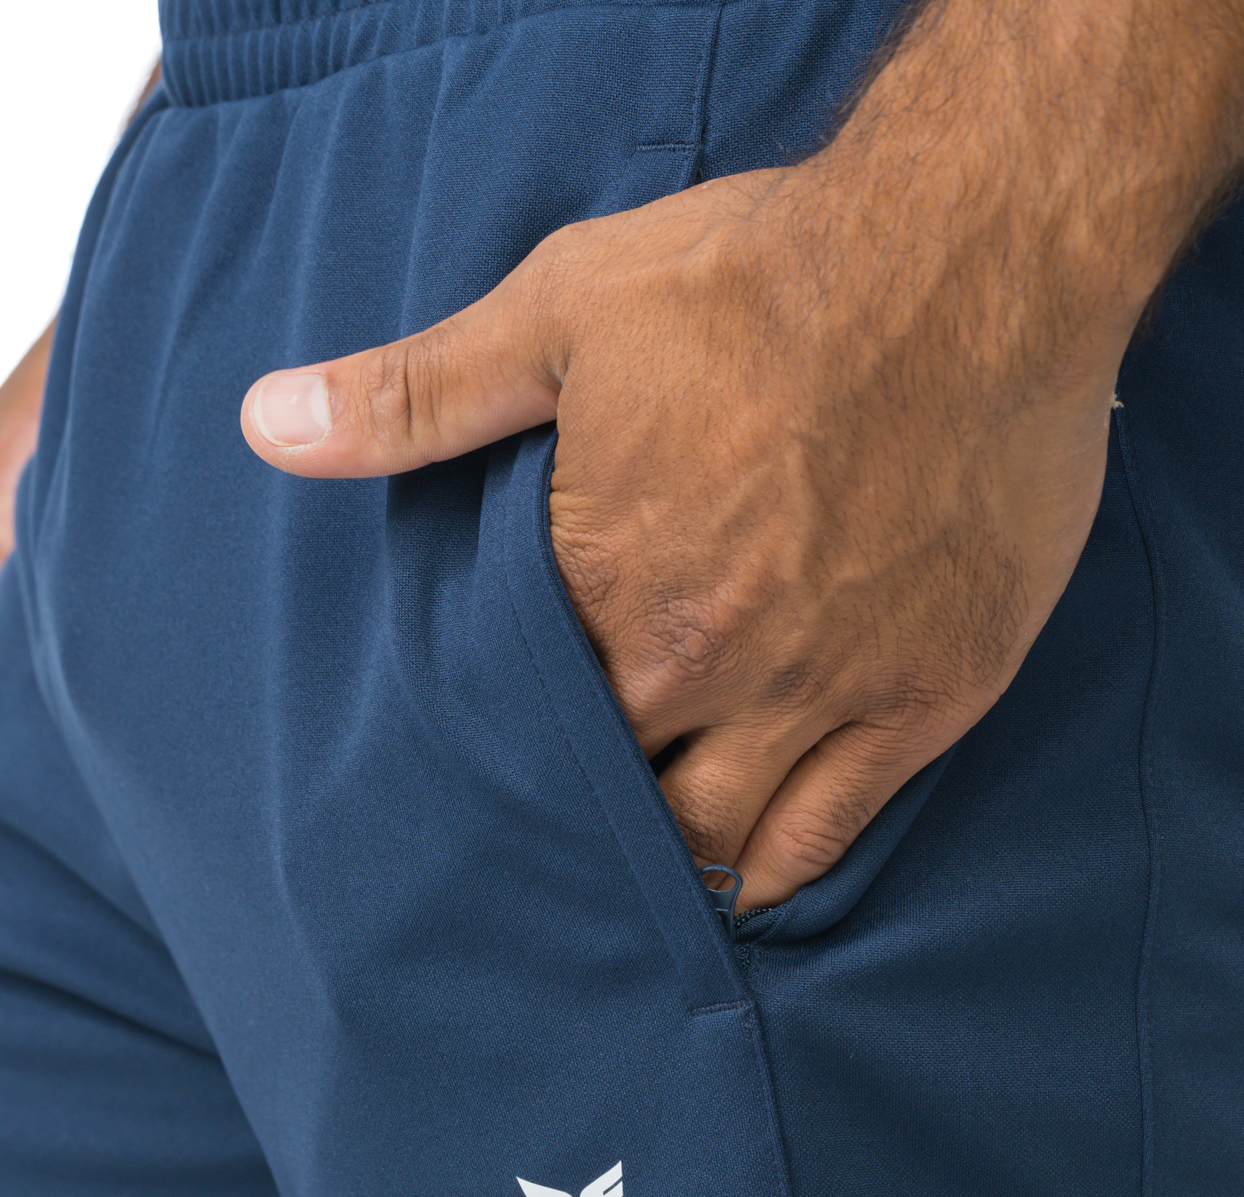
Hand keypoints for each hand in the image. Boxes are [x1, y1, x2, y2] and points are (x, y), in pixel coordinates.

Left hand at [241, 0, 1243, 907]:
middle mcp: (707, 665)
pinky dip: (776, 873)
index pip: (521, 716)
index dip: (497, 746)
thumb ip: (419, 395)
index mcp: (606, 585)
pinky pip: (832, 832)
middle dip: (575, 814)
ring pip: (717, 836)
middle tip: (548, 843)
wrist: (978, 257)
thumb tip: (265, 426)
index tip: (481, 769)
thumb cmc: (766, 273)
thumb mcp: (564, 308)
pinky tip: (745, 892)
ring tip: (631, 890)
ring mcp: (821, 695)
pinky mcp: (924, 701)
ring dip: (668, 867)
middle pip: (613, 790)